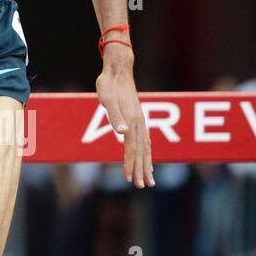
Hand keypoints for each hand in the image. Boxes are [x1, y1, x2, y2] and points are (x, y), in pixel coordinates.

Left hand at [95, 44, 152, 188]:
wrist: (118, 70)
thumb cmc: (109, 84)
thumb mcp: (107, 99)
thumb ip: (114, 115)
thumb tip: (121, 133)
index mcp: (132, 120)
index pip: (132, 148)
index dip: (130, 164)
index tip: (129, 179)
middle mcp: (139, 122)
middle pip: (142, 151)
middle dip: (141, 169)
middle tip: (141, 186)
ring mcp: (140, 120)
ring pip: (146, 147)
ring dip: (147, 163)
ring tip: (149, 179)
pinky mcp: (138, 117)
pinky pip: (145, 139)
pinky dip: (147, 152)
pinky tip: (146, 157)